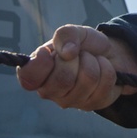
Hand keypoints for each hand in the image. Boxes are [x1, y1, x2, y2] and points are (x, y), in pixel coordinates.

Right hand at [16, 25, 136, 109]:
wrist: (108, 55)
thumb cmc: (83, 45)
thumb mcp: (74, 32)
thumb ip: (66, 35)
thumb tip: (67, 52)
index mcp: (37, 72)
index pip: (28, 78)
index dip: (41, 64)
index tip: (52, 53)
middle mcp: (49, 90)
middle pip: (63, 79)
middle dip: (77, 59)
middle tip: (78, 54)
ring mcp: (69, 101)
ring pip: (87, 79)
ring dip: (94, 62)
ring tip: (91, 60)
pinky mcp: (90, 105)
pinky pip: (104, 84)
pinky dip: (106, 69)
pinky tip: (101, 70)